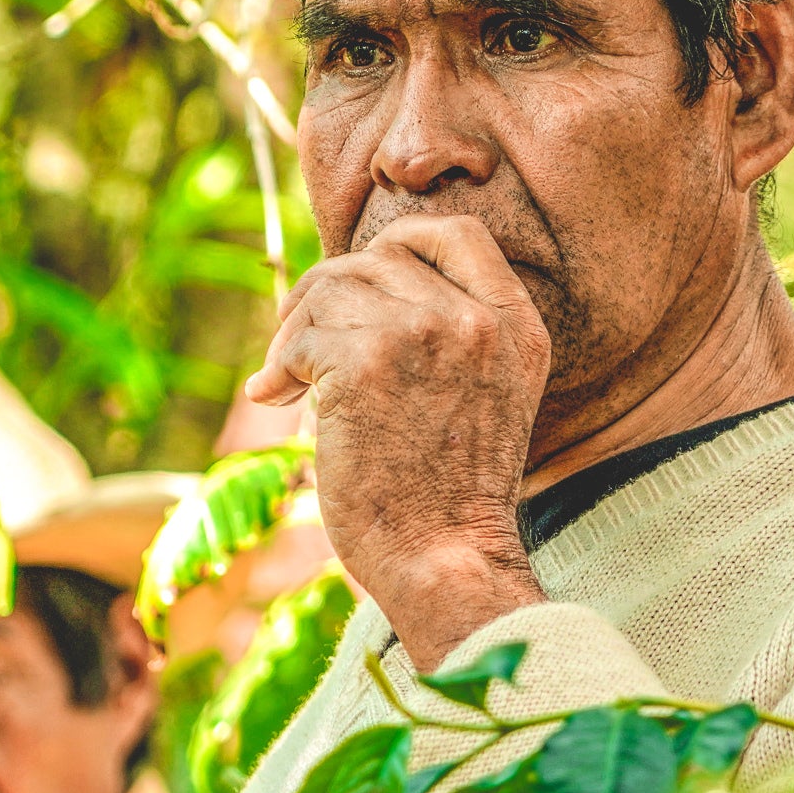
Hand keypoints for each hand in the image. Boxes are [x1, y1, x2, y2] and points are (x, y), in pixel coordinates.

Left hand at [246, 215, 551, 669]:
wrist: (443, 559)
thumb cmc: (449, 490)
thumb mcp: (486, 392)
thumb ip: (451, 330)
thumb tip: (355, 279)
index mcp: (515, 323)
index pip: (455, 233)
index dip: (398, 245)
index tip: (363, 284)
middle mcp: (476, 319)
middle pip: (378, 257)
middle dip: (328, 292)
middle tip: (301, 344)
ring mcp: (423, 334)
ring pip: (332, 287)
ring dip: (295, 330)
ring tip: (287, 378)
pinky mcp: (366, 362)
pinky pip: (301, 333)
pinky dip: (278, 364)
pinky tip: (278, 397)